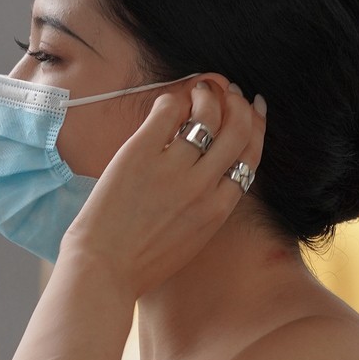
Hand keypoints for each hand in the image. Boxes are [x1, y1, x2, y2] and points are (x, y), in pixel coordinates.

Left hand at [64, 78, 266, 297]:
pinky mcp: (141, 153)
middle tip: (230, 91)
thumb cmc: (142, 263)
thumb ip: (208, 207)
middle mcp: (202, 187)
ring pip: (207, 114)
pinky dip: (173, 99)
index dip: (255, 126)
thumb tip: (212, 173)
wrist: (103, 270)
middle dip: (238, 104)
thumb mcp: (191, 240)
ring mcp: (173, 169)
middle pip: (237, 130)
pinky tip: (168, 103)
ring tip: (200, 89)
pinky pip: (167, 110)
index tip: (252, 110)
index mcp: (218, 209)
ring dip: (208, 94)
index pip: (250, 156)